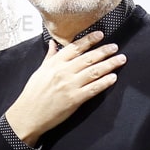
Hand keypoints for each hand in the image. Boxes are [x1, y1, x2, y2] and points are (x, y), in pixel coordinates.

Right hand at [3, 33, 124, 143]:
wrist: (29, 114)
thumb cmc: (33, 93)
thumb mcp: (40, 71)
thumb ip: (50, 57)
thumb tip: (53, 43)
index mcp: (55, 63)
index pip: (75, 47)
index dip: (89, 40)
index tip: (100, 35)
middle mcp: (64, 72)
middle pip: (88, 58)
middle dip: (104, 51)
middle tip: (115, 47)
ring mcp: (70, 85)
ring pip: (94, 71)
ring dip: (109, 64)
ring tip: (120, 59)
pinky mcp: (75, 99)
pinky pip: (94, 88)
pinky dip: (105, 82)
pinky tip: (113, 78)